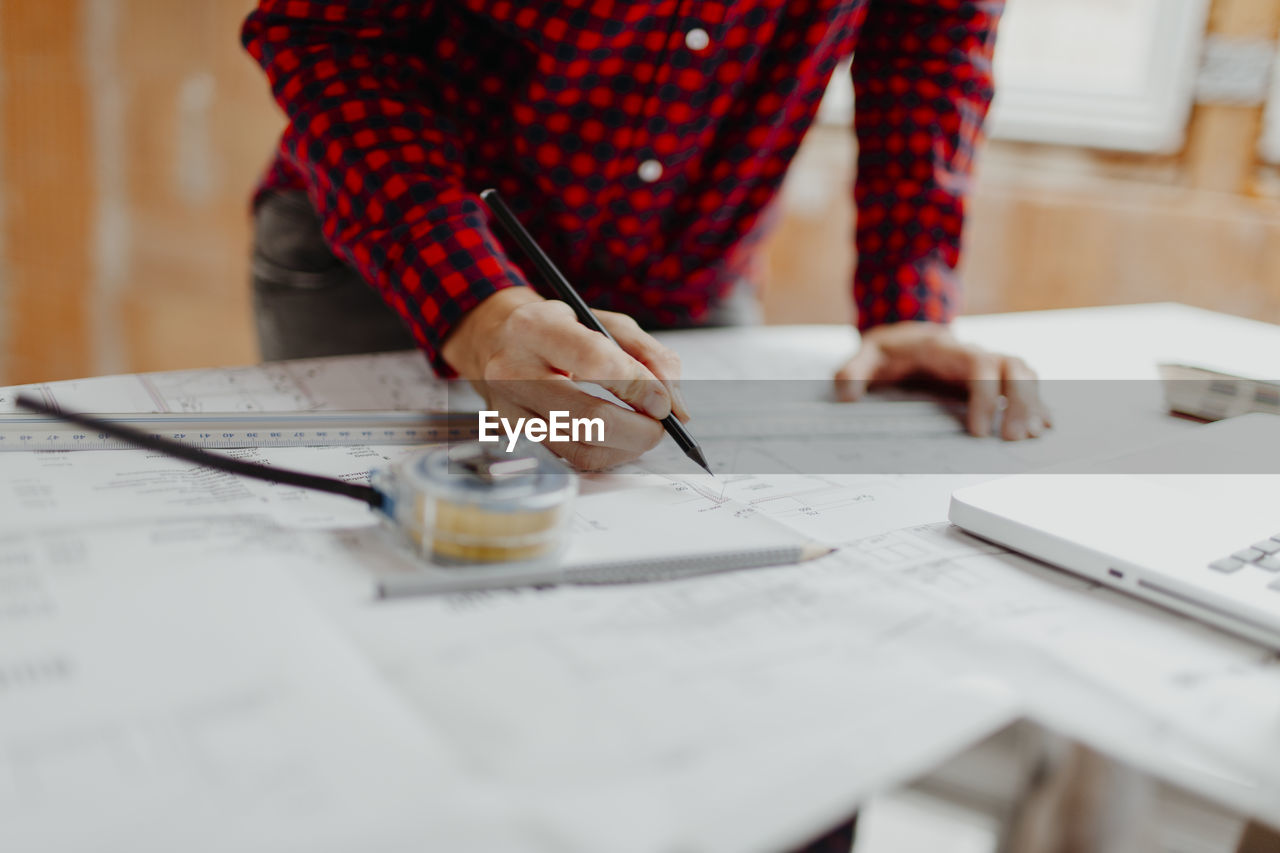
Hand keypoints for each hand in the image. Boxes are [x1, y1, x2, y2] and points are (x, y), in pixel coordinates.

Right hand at [441, 288, 687, 469]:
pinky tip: (616, 439)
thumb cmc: (557, 329)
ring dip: (626, 448)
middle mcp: (514, 371)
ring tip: (641, 431)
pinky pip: (570, 460)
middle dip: (640, 429)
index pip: (597, 362)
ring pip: (581, 448)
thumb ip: (650, 356)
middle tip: (660, 424)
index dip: (639, 387)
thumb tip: (676, 407)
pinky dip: (605, 455)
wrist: (495, 341)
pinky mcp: (513, 438)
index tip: (663, 401)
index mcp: (537, 329)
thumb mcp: (605, 322)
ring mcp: (509, 410)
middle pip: (589, 418)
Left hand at [833, 322, 1050, 439]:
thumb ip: (853, 370)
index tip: (979, 430)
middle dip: (1021, 401)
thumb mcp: (865, 354)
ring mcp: (985, 365)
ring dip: (1033, 403)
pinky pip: (1023, 385)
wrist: (902, 336)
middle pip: (1014, 366)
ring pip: (1024, 374)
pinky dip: (1037, 403)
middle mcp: (972, 354)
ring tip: (1033, 436)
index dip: (986, 394)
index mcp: (945, 349)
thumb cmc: (887, 349)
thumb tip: (847, 394)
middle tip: (1015, 438)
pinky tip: (1045, 426)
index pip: (979, 364)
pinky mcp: (991, 378)